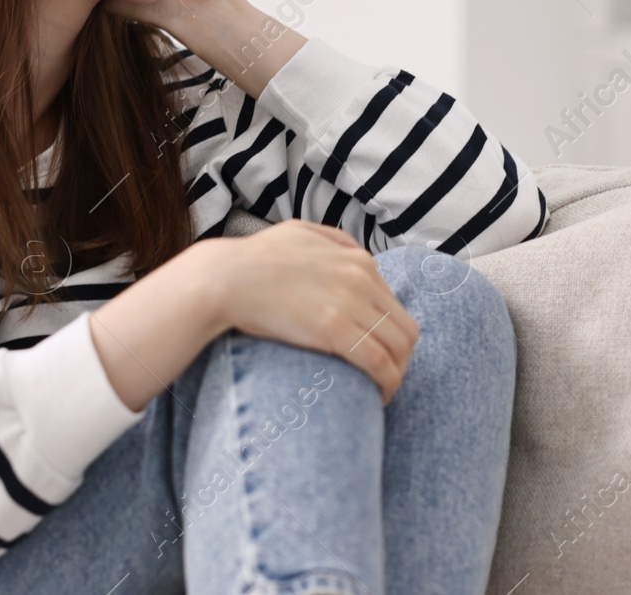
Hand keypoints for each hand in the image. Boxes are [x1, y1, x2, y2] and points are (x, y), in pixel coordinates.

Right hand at [197, 220, 419, 405]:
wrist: (224, 278)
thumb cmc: (254, 258)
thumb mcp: (300, 232)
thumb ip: (333, 239)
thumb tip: (353, 253)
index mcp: (358, 260)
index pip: (396, 306)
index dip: (391, 336)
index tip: (377, 355)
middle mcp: (362, 279)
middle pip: (405, 329)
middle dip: (401, 360)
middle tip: (383, 380)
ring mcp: (350, 303)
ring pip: (400, 349)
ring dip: (397, 376)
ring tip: (380, 393)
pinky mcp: (334, 329)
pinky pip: (379, 363)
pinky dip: (387, 384)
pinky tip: (377, 398)